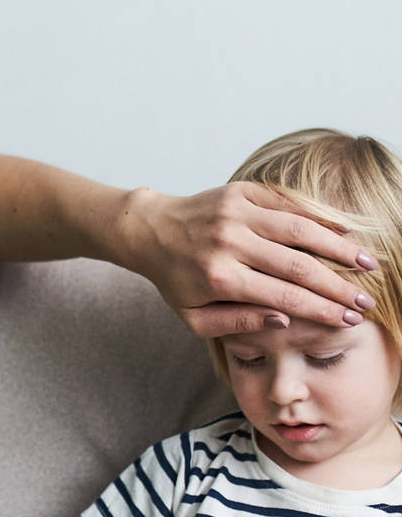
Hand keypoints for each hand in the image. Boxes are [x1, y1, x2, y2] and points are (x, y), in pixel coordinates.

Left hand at [131, 182, 376, 337]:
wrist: (149, 230)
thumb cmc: (175, 281)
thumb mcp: (196, 319)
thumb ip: (238, 324)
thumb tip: (284, 320)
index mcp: (219, 277)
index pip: (283, 296)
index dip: (321, 309)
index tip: (348, 320)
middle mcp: (229, 242)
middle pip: (297, 265)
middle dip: (338, 285)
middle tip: (366, 301)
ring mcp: (236, 212)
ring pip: (299, 229)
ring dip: (338, 247)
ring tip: (367, 263)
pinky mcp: (240, 191)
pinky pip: (287, 203)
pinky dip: (317, 217)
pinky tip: (344, 231)